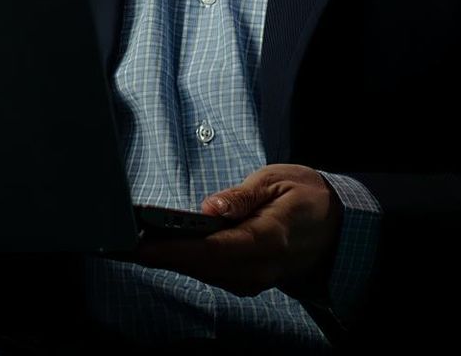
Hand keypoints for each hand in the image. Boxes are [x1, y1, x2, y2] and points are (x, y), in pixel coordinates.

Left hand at [133, 164, 341, 298]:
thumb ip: (242, 197)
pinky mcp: (250, 280)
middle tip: (123, 244)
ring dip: (169, 261)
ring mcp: (257, 278)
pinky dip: (187, 263)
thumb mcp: (277, 181)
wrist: (337, 226)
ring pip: (205, 274)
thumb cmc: (306, 197)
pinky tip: (163, 250)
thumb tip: (210, 207)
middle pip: (202, 267)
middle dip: (160, 257)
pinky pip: (213, 275)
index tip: (142, 245)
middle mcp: (261, 267)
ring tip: (133, 244)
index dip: (174, 250)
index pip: (213, 250)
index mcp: (269, 239)